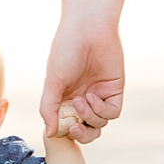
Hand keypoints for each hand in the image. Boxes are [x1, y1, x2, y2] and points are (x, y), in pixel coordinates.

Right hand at [41, 16, 124, 142]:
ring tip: (80, 99)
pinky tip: (92, 97)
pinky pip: (112, 112)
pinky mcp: (114, 90)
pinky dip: (101, 110)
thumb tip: (49, 132)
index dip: (65, 132)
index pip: (67, 126)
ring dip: (89, 116)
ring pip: (99, 123)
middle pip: (86, 130)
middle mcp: (83, 100)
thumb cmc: (65, 51)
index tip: (60, 129)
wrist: (87, 29)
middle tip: (74, 128)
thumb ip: (49, 108)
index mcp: (65, 99)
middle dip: (81, 134)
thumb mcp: (52, 82)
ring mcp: (100, 96)